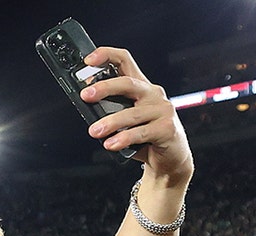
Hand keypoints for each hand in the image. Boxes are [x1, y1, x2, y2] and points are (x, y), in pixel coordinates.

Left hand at [80, 47, 192, 183]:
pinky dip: (123, 138)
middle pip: (128, 83)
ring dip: (110, 122)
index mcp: (141, 87)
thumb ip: (109, 109)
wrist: (169, 159)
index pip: (125, 61)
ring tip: (95, 131)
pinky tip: (111, 144)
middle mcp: (153, 94)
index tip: (88, 60)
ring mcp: (163, 110)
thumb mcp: (124, 120)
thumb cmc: (143, 138)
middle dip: (105, 87)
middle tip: (86, 95)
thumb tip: (85, 102)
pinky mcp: (167, 128)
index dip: (107, 55)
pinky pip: (141, 132)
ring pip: (132, 113)